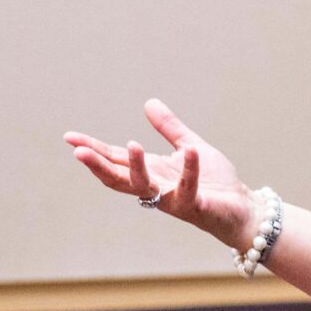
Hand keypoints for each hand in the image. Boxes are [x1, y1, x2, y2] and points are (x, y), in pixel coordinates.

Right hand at [64, 99, 257, 248]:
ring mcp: (173, 199)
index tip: (69, 137)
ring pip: (146, 187)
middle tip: (78, 152)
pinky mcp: (195, 207)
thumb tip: (148, 103)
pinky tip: (189, 150)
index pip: (115, 159)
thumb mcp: (189, 147)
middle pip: (118, 178)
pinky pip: (188, 190)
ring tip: (132, 144)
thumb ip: (170, 128)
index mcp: (152, 172)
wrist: (242, 208)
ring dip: (136, 168)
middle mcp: (156, 187)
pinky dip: (189, 170)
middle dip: (98, 165)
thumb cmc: (215, 182)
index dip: (93, 148)